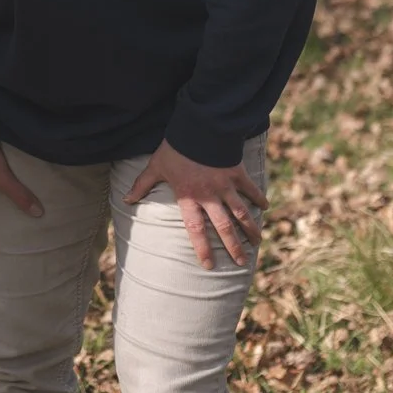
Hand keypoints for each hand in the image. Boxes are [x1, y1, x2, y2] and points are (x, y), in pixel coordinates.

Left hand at [124, 140, 266, 267]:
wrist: (199, 127)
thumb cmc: (175, 148)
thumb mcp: (156, 166)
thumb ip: (142, 184)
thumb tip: (126, 199)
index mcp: (189, 197)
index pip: (195, 229)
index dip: (202, 248)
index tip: (209, 265)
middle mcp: (209, 196)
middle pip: (224, 227)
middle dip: (233, 247)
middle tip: (241, 262)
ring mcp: (225, 186)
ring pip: (241, 213)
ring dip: (250, 228)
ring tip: (256, 243)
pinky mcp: (237, 173)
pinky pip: (250, 189)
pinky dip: (259, 197)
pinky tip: (266, 207)